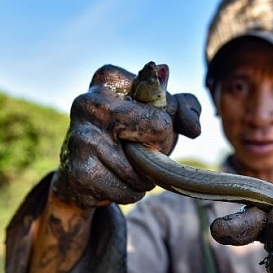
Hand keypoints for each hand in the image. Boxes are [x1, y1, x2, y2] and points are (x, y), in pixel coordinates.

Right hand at [53, 64, 200, 207]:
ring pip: (143, 169)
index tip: (145, 129)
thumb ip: (186, 108)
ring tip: (126, 167)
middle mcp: (90, 102)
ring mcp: (81, 136)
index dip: (164, 128)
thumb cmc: (128, 135)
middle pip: (158, 130)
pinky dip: (130, 193)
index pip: (164, 109)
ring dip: (144, 177)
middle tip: (140, 151)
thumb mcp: (160, 113)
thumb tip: (194, 129)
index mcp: (110, 79)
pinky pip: (127, 191)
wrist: (83, 171)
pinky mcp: (79, 171)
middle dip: (158, 151)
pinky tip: (113, 181)